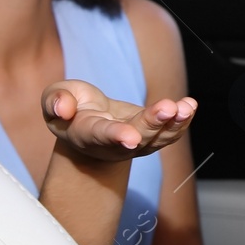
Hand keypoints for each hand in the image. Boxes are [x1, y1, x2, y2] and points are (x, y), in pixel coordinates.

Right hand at [41, 78, 196, 163]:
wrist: (88, 126)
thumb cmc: (71, 111)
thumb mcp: (53, 101)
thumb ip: (55, 101)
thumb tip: (63, 107)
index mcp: (87, 135)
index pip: (102, 135)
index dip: (116, 136)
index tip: (130, 138)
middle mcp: (115, 143)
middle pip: (137, 135)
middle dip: (153, 123)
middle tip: (168, 108)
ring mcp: (137, 142)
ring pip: (158, 137)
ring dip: (174, 123)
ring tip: (186, 107)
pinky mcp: (152, 136)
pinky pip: (170, 133)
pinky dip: (182, 121)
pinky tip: (190, 106)